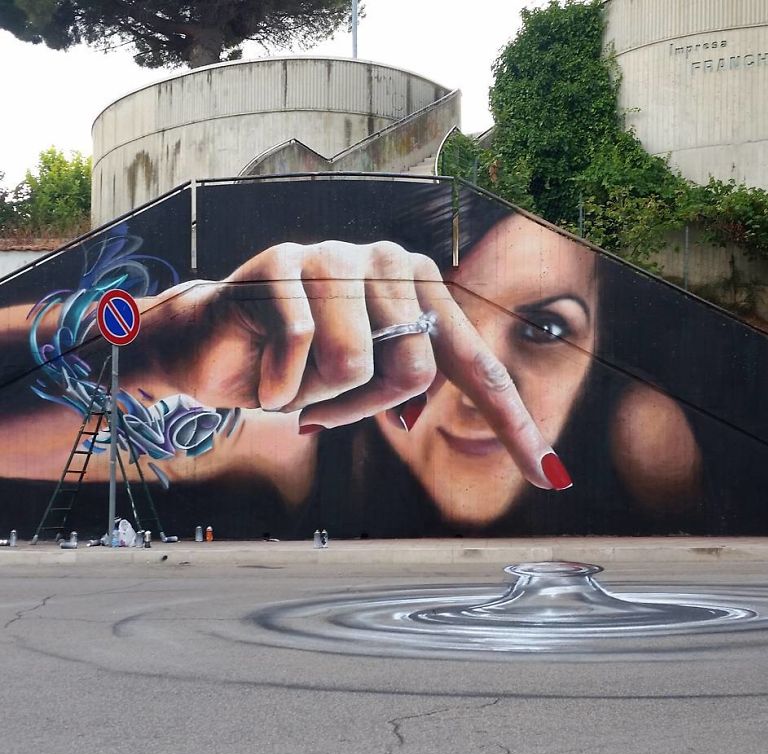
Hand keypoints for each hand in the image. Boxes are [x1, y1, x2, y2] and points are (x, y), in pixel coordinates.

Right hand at [136, 242, 563, 490]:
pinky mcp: (283, 264)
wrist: (210, 343)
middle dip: (365, 406)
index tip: (548, 476)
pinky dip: (281, 386)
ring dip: (322, 397)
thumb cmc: (297, 367)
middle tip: (323, 400)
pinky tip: (264, 369)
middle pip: (415, 370)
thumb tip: (440, 423)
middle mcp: (388, 260)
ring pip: (359, 366)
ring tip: (294, 377)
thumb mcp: (365, 383)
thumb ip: (411, 389)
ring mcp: (336, 255)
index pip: (477, 365)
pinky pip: (304, 355)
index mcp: (421, 286)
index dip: (514, 423)